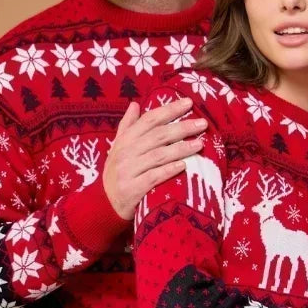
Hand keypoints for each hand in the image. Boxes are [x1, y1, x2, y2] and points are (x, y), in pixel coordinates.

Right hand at [103, 98, 206, 219]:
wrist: (104, 204)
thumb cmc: (117, 173)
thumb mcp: (118, 147)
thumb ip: (127, 126)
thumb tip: (135, 104)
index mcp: (125, 140)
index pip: (149, 120)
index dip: (169, 110)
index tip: (189, 103)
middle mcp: (126, 153)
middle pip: (158, 136)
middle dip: (182, 128)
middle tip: (203, 124)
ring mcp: (128, 171)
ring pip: (158, 155)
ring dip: (181, 148)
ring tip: (200, 144)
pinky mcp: (132, 189)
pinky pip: (153, 177)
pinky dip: (169, 170)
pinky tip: (184, 166)